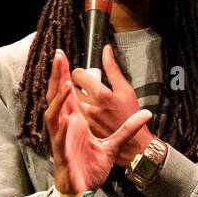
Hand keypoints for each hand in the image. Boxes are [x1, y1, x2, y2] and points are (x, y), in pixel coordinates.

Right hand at [44, 48, 152, 193]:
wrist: (84, 190)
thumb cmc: (92, 166)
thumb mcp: (116, 143)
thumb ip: (130, 126)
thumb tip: (147, 113)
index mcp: (75, 120)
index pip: (67, 92)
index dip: (64, 74)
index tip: (64, 56)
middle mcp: (65, 126)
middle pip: (56, 96)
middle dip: (57, 77)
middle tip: (59, 56)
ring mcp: (61, 139)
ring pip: (53, 115)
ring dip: (58, 100)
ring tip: (66, 84)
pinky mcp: (62, 154)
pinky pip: (60, 140)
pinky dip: (63, 130)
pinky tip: (67, 119)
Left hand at [69, 44, 157, 169]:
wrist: (132, 146)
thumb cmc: (129, 115)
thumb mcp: (126, 90)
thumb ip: (113, 69)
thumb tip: (106, 50)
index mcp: (101, 95)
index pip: (77, 74)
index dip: (78, 71)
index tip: (82, 74)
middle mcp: (88, 106)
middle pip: (67, 85)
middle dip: (69, 81)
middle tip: (76, 81)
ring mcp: (82, 118)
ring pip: (66, 99)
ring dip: (67, 94)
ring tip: (74, 93)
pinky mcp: (79, 128)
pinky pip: (67, 113)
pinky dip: (68, 107)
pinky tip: (72, 106)